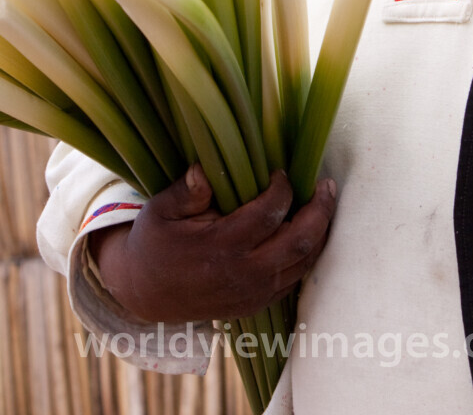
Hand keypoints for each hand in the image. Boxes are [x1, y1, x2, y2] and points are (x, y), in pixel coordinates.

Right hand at [90, 164, 336, 322]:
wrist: (146, 295)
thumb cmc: (154, 245)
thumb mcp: (158, 212)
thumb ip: (185, 192)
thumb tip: (204, 168)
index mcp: (221, 247)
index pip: (269, 213)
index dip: (283, 188)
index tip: (280, 171)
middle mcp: (244, 273)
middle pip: (300, 240)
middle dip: (320, 209)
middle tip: (326, 185)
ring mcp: (254, 292)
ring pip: (305, 262)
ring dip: (320, 232)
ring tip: (323, 204)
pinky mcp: (258, 303)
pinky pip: (296, 278)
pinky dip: (308, 254)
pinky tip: (309, 232)